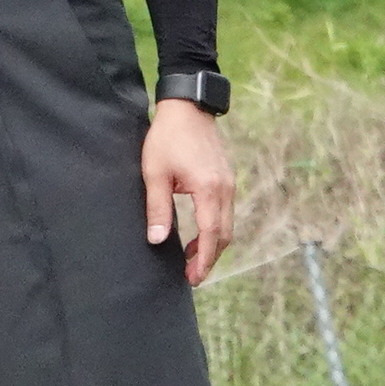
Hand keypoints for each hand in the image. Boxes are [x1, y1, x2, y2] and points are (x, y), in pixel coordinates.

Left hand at [142, 98, 234, 284]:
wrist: (188, 107)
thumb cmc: (168, 137)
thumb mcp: (155, 173)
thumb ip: (157, 208)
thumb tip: (157, 240)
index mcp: (209, 190)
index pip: (211, 235)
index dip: (203, 260)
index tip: (193, 278)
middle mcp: (226, 189)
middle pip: (224, 234)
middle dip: (210, 258)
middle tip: (192, 276)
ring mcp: (230, 183)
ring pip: (227, 224)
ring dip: (213, 245)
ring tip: (192, 260)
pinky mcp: (227, 179)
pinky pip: (225, 211)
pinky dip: (215, 228)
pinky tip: (198, 235)